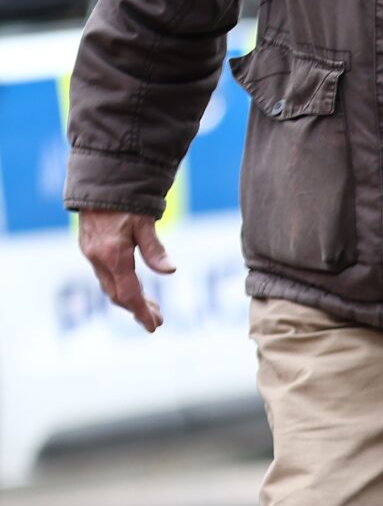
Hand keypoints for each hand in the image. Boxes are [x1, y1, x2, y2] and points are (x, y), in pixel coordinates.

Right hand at [78, 209, 173, 331]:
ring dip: (129, 299)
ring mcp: (90, 253)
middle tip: (157, 319)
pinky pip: (105, 275)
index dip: (142, 312)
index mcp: (113, 255)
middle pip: (118, 294)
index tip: (155, 326)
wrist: (99, 180)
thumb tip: (170, 271)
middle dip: (138, 309)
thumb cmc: (127, 200)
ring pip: (110, 285)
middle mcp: (97, 257)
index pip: (129, 293)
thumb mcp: (145, 223)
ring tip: (150, 306)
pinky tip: (133, 287)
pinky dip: (119, 285)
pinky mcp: (89, 247)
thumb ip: (155, 249)